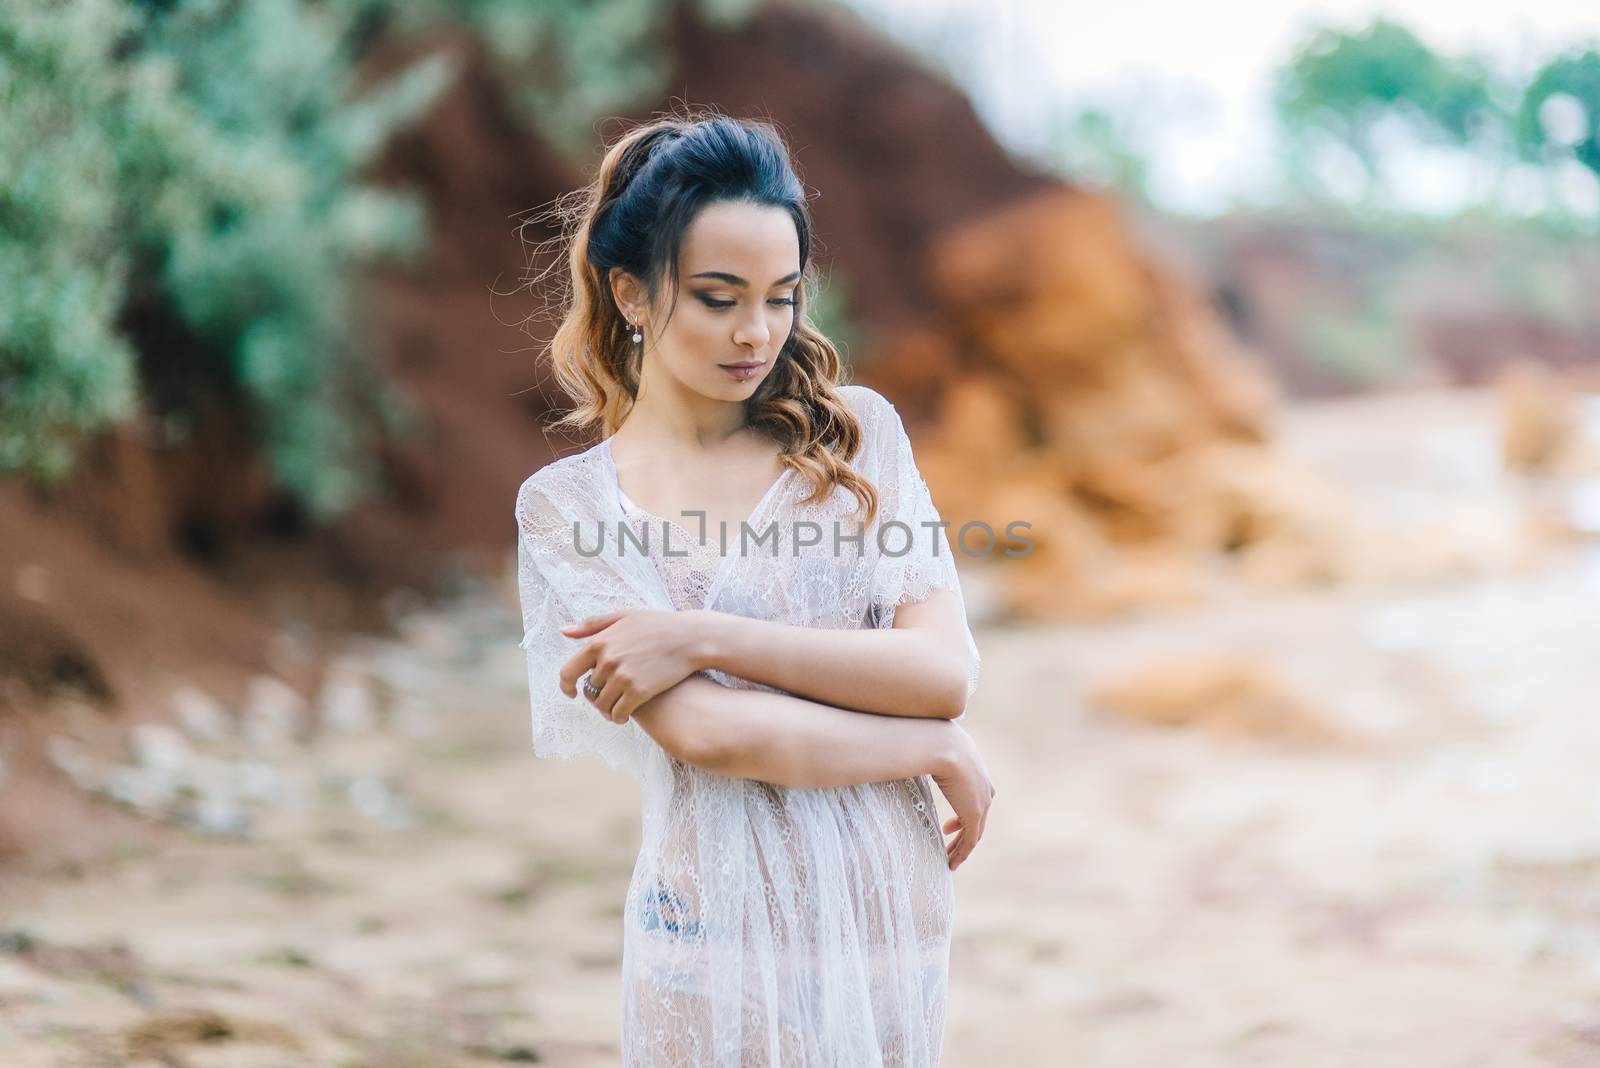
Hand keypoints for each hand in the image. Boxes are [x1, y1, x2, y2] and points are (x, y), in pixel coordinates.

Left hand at [559, 609, 709, 724]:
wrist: (690, 638)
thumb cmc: (658, 625)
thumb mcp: (624, 616)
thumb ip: (592, 625)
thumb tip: (564, 631)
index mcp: (600, 642)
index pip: (568, 672)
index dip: (566, 686)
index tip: (571, 692)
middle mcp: (608, 660)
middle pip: (589, 689)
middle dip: (598, 693)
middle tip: (612, 693)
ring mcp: (623, 677)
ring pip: (602, 705)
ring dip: (607, 709)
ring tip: (616, 707)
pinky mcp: (640, 691)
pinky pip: (618, 713)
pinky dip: (618, 717)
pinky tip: (625, 714)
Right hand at [930, 724, 994, 871]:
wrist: (941, 746)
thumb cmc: (927, 741)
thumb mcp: (928, 745)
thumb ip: (921, 753)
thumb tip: (902, 747)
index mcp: (975, 764)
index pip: (976, 793)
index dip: (963, 809)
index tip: (948, 824)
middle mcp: (984, 784)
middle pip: (978, 814)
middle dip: (963, 829)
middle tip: (949, 837)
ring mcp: (982, 800)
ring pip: (975, 831)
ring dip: (962, 847)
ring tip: (949, 858)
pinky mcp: (974, 814)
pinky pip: (970, 840)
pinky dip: (962, 853)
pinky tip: (951, 863)